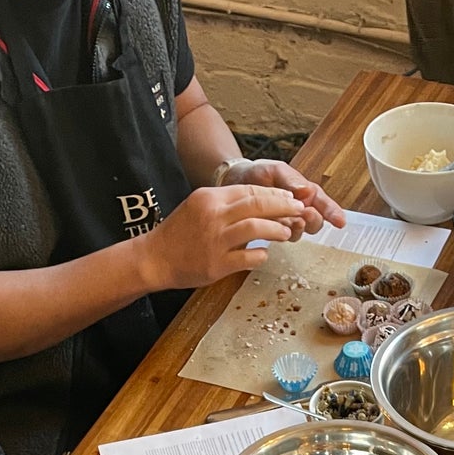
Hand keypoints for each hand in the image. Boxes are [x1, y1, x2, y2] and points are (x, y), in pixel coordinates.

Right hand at [142, 184, 307, 289]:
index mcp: (210, 197)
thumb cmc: (179, 234)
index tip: (289, 198)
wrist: (154, 258)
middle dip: (283, 206)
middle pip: (256, 204)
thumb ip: (225, 205)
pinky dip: (260, 255)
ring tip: (287, 232)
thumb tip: (257, 205)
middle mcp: (213, 215)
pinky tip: (264, 254)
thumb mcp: (199, 207)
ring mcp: (215, 240)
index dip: (273, 194)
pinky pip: (247, 258)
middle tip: (299, 210)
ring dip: (276, 229)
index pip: (249, 190)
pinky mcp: (216, 264)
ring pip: (255, 227)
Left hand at [217, 159, 344, 237]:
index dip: (332, 212)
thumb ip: (290, 180)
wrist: (234, 182)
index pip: (322, 202)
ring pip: (301, 232)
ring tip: (292, 221)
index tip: (341, 222)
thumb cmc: (258, 173)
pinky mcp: (273, 232)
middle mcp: (299, 209)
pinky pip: (283, 237)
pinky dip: (282, 233)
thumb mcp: (275, 170)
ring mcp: (287, 222)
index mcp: (303, 192)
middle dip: (314, 220)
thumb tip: (307, 191)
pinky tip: (277, 228)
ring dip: (298, 228)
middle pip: (315, 221)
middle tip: (307, 215)